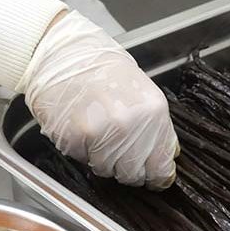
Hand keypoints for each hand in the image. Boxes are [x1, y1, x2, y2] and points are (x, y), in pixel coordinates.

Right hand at [17, 11, 178, 189]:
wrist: (63, 52)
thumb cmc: (101, 67)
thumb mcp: (141, 90)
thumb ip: (155, 125)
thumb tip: (166, 155)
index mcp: (154, 112)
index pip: (161, 166)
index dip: (154, 175)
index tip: (151, 177)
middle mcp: (132, 125)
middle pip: (133, 174)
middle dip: (126, 167)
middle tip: (115, 147)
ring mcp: (103, 133)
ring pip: (107, 170)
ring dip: (102, 158)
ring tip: (96, 130)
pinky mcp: (75, 138)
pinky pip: (83, 160)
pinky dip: (81, 150)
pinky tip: (80, 126)